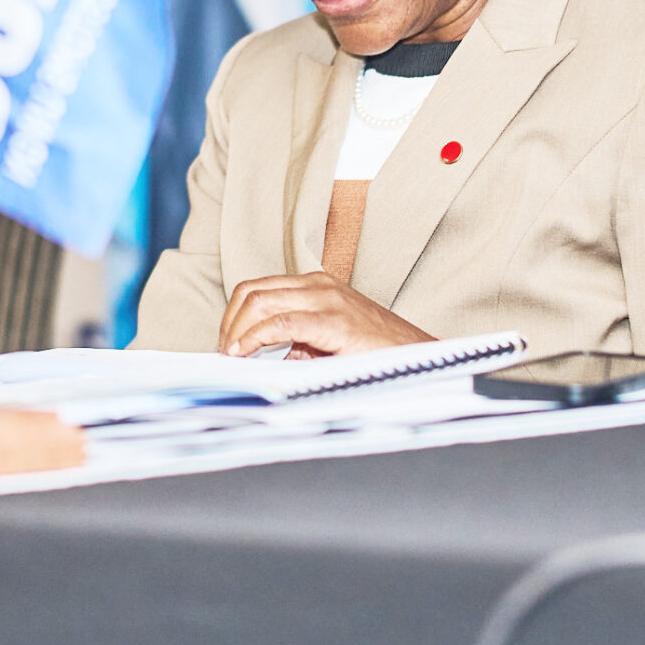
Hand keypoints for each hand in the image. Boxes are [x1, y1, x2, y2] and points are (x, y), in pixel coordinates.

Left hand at [219, 272, 434, 357]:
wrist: (419, 357)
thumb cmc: (375, 352)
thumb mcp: (326, 342)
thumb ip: (293, 343)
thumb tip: (255, 358)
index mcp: (314, 285)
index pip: (256, 289)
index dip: (232, 317)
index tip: (226, 345)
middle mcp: (318, 285)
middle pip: (251, 292)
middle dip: (228, 324)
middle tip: (224, 354)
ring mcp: (327, 299)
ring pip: (260, 302)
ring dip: (236, 331)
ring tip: (232, 356)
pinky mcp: (335, 320)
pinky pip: (282, 323)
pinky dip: (255, 338)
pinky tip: (246, 353)